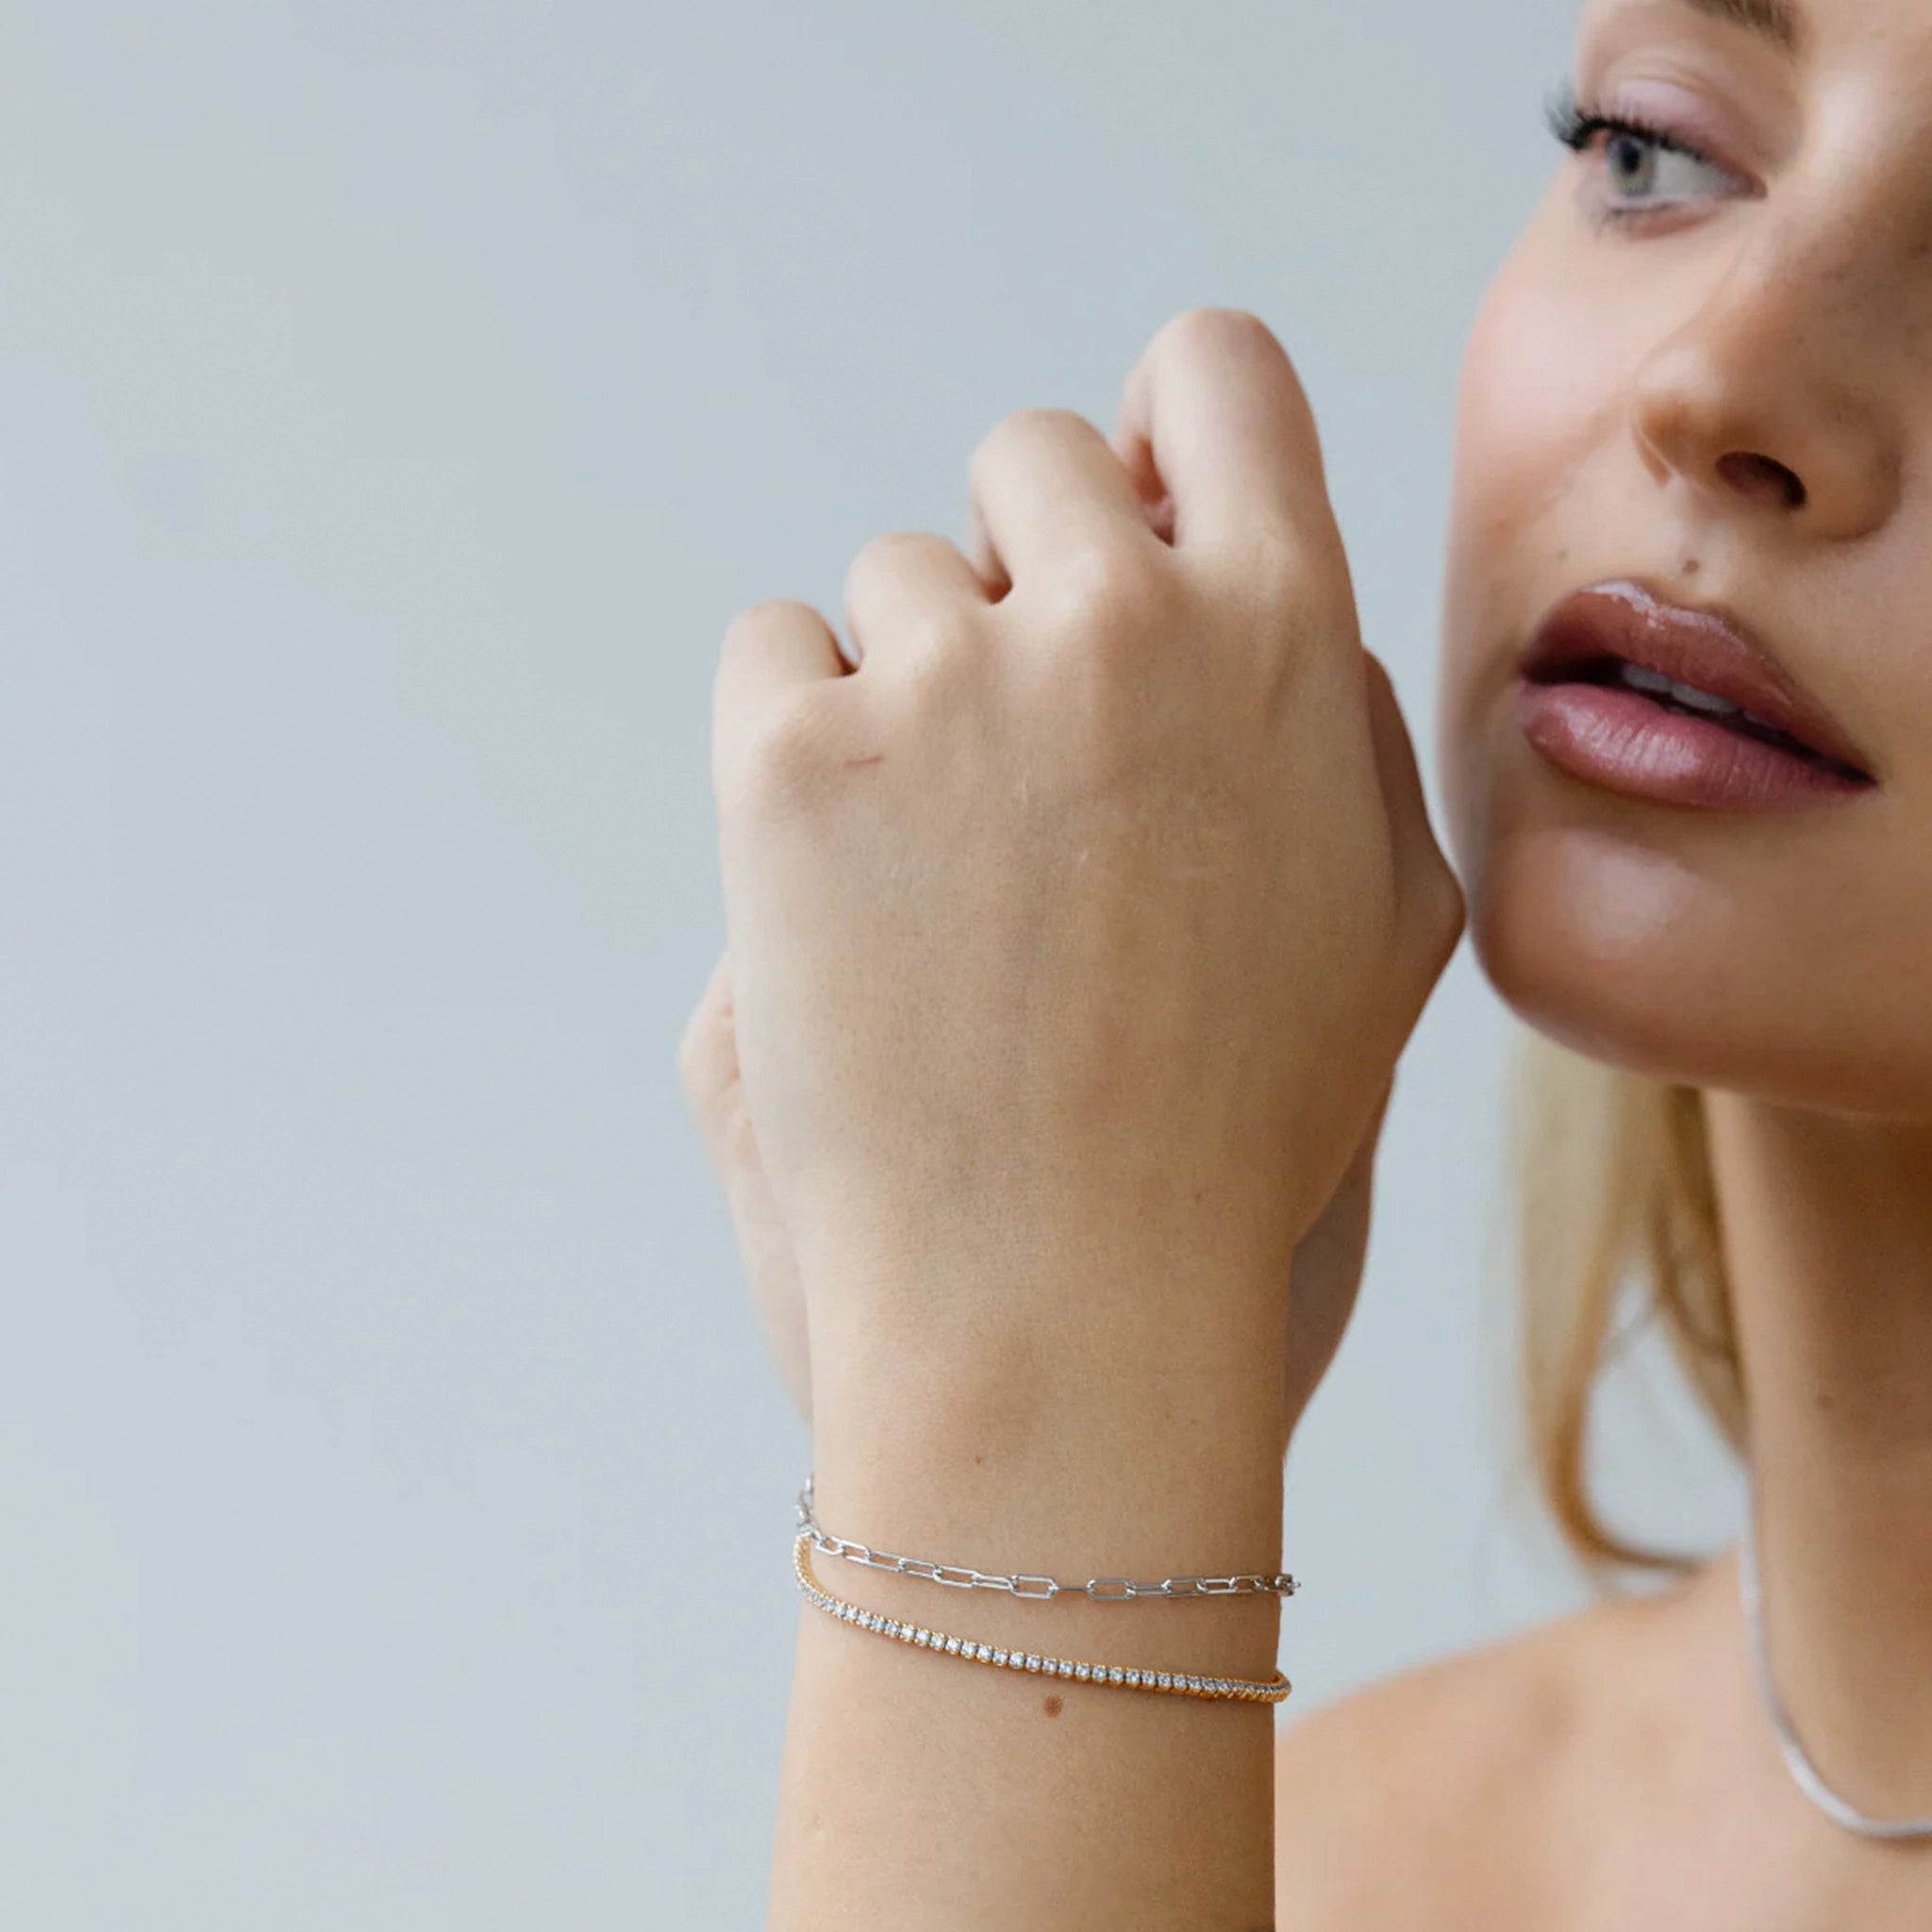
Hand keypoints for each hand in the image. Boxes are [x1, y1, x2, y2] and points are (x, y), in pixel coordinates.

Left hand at [703, 306, 1461, 1419]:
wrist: (1063, 1299)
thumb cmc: (1240, 1130)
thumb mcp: (1387, 923)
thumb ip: (1334, 720)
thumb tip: (1256, 590)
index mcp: (1283, 632)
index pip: (1217, 374)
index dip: (1168, 427)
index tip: (1135, 504)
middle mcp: (1118, 615)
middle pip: (1029, 458)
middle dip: (1027, 572)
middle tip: (1028, 749)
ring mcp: (942, 679)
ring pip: (897, 576)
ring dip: (917, 685)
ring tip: (954, 880)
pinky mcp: (788, 758)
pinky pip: (773, 648)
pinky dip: (798, 731)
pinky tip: (854, 878)